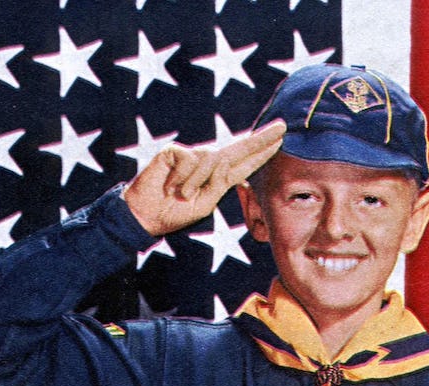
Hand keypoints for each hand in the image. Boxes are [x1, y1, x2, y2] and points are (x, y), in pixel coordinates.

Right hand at [123, 120, 285, 235]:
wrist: (145, 215)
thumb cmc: (174, 211)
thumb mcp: (205, 203)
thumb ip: (220, 184)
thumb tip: (225, 161)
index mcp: (219, 178)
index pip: (245, 163)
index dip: (262, 153)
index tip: (280, 140)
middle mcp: (208, 162)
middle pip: (239, 148)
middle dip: (261, 139)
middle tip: (283, 126)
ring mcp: (192, 155)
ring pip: (210, 161)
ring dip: (196, 182)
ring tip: (181, 194)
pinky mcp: (175, 151)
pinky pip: (190, 161)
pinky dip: (182, 178)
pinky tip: (170, 186)